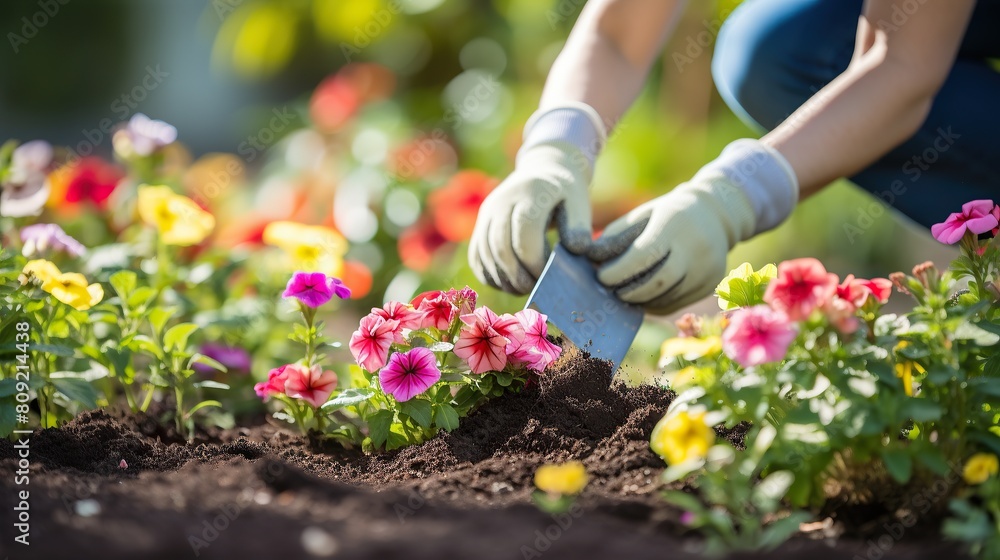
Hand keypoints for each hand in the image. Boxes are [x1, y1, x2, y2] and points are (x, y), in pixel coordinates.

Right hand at [469, 104, 604, 293]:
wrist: (542, 170)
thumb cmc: (564, 192)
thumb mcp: (579, 201)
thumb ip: (580, 225)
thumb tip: (577, 250)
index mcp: (529, 193)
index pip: (524, 232)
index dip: (535, 261)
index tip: (548, 276)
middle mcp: (502, 201)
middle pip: (501, 247)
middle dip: (518, 275)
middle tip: (535, 288)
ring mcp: (487, 212)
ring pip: (485, 254)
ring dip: (503, 279)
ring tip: (523, 288)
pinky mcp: (480, 224)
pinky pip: (476, 256)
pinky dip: (489, 275)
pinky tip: (507, 283)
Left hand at [589, 139, 797, 313]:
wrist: (717, 214)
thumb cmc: (668, 213)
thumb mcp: (642, 214)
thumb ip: (616, 236)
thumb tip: (590, 260)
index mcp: (675, 225)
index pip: (644, 255)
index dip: (619, 271)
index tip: (601, 277)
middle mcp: (695, 249)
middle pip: (657, 282)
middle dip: (628, 291)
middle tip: (610, 291)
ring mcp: (706, 269)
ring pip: (667, 297)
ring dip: (640, 300)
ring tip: (624, 294)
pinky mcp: (710, 284)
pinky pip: (677, 303)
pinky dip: (655, 304)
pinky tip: (643, 297)